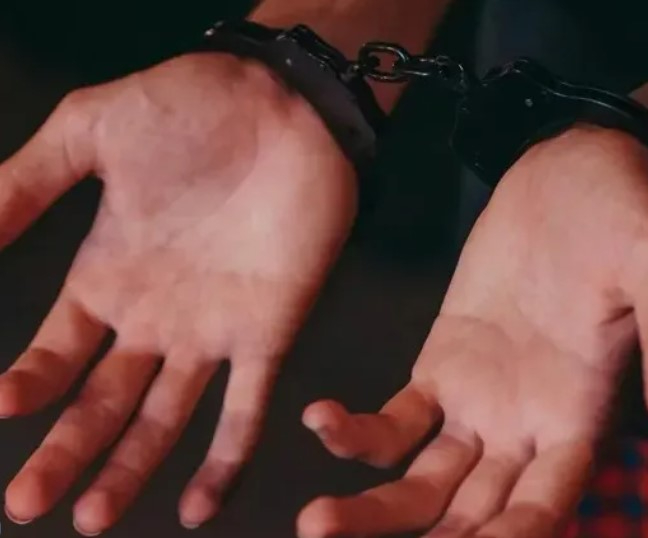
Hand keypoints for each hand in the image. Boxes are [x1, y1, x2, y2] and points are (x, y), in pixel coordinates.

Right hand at [0, 53, 355, 532]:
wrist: (283, 103)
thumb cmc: (188, 109)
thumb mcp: (90, 133)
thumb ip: (26, 183)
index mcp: (110, 274)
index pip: (58, 352)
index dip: (29, 387)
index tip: (2, 409)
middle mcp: (157, 316)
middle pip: (102, 401)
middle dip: (67, 452)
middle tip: (27, 504)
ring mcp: (214, 329)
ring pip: (166, 418)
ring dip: (131, 469)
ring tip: (92, 519)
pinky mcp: (271, 330)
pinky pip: (247, 406)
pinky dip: (225, 457)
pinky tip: (200, 506)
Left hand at [298, 126, 647, 536]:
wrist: (576, 169)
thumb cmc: (631, 215)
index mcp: (582, 419)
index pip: (544, 504)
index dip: (509, 537)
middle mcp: (528, 428)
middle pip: (472, 512)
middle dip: (422, 537)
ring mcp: (479, 403)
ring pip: (424, 479)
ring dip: (374, 506)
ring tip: (316, 520)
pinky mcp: (441, 365)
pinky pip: (397, 418)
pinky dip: (359, 432)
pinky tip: (320, 421)